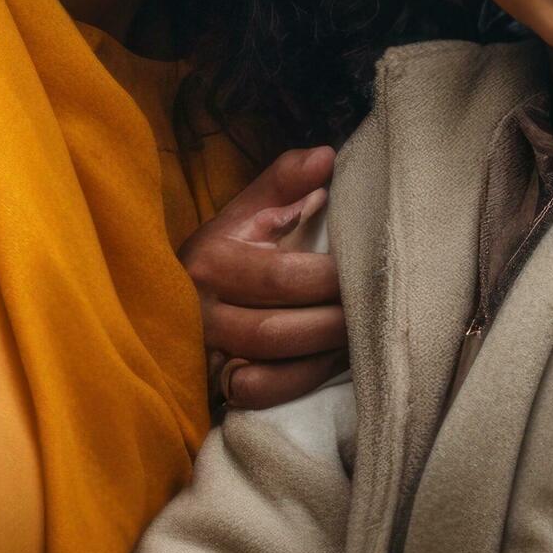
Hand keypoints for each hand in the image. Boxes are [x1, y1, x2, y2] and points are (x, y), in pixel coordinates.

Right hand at [184, 145, 344, 409]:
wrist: (180, 291)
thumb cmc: (231, 246)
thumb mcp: (251, 208)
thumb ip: (285, 180)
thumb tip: (325, 157)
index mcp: (212, 258)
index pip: (280, 277)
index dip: (329, 280)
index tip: (363, 271)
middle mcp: (200, 309)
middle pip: (274, 331)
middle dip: (333, 323)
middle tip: (371, 311)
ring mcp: (204, 352)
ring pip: (265, 370)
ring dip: (320, 356)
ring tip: (356, 336)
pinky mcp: (213, 382)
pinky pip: (256, 395)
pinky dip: (297, 382)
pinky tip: (326, 362)